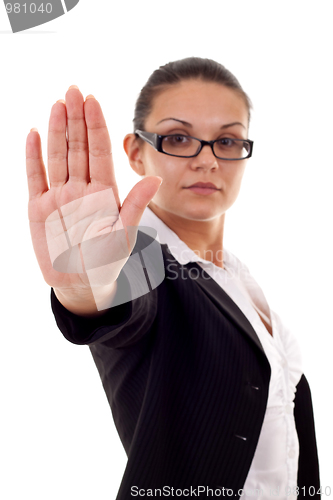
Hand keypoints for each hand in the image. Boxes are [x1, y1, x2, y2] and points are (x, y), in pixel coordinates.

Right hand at [26, 85, 162, 293]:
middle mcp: (81, 189)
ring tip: (57, 103)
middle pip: (78, 146)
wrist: (81, 284)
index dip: (95, 125)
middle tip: (73, 90)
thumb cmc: (106, 262)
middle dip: (75, 118)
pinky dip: (33, 156)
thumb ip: (135, 206)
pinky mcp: (39, 208)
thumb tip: (155, 178)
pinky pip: (35, 176)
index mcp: (103, 192)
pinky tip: (33, 133)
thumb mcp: (123, 235)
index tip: (92, 99)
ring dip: (56, 129)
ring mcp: (59, 196)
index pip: (99, 151)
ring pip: (57, 155)